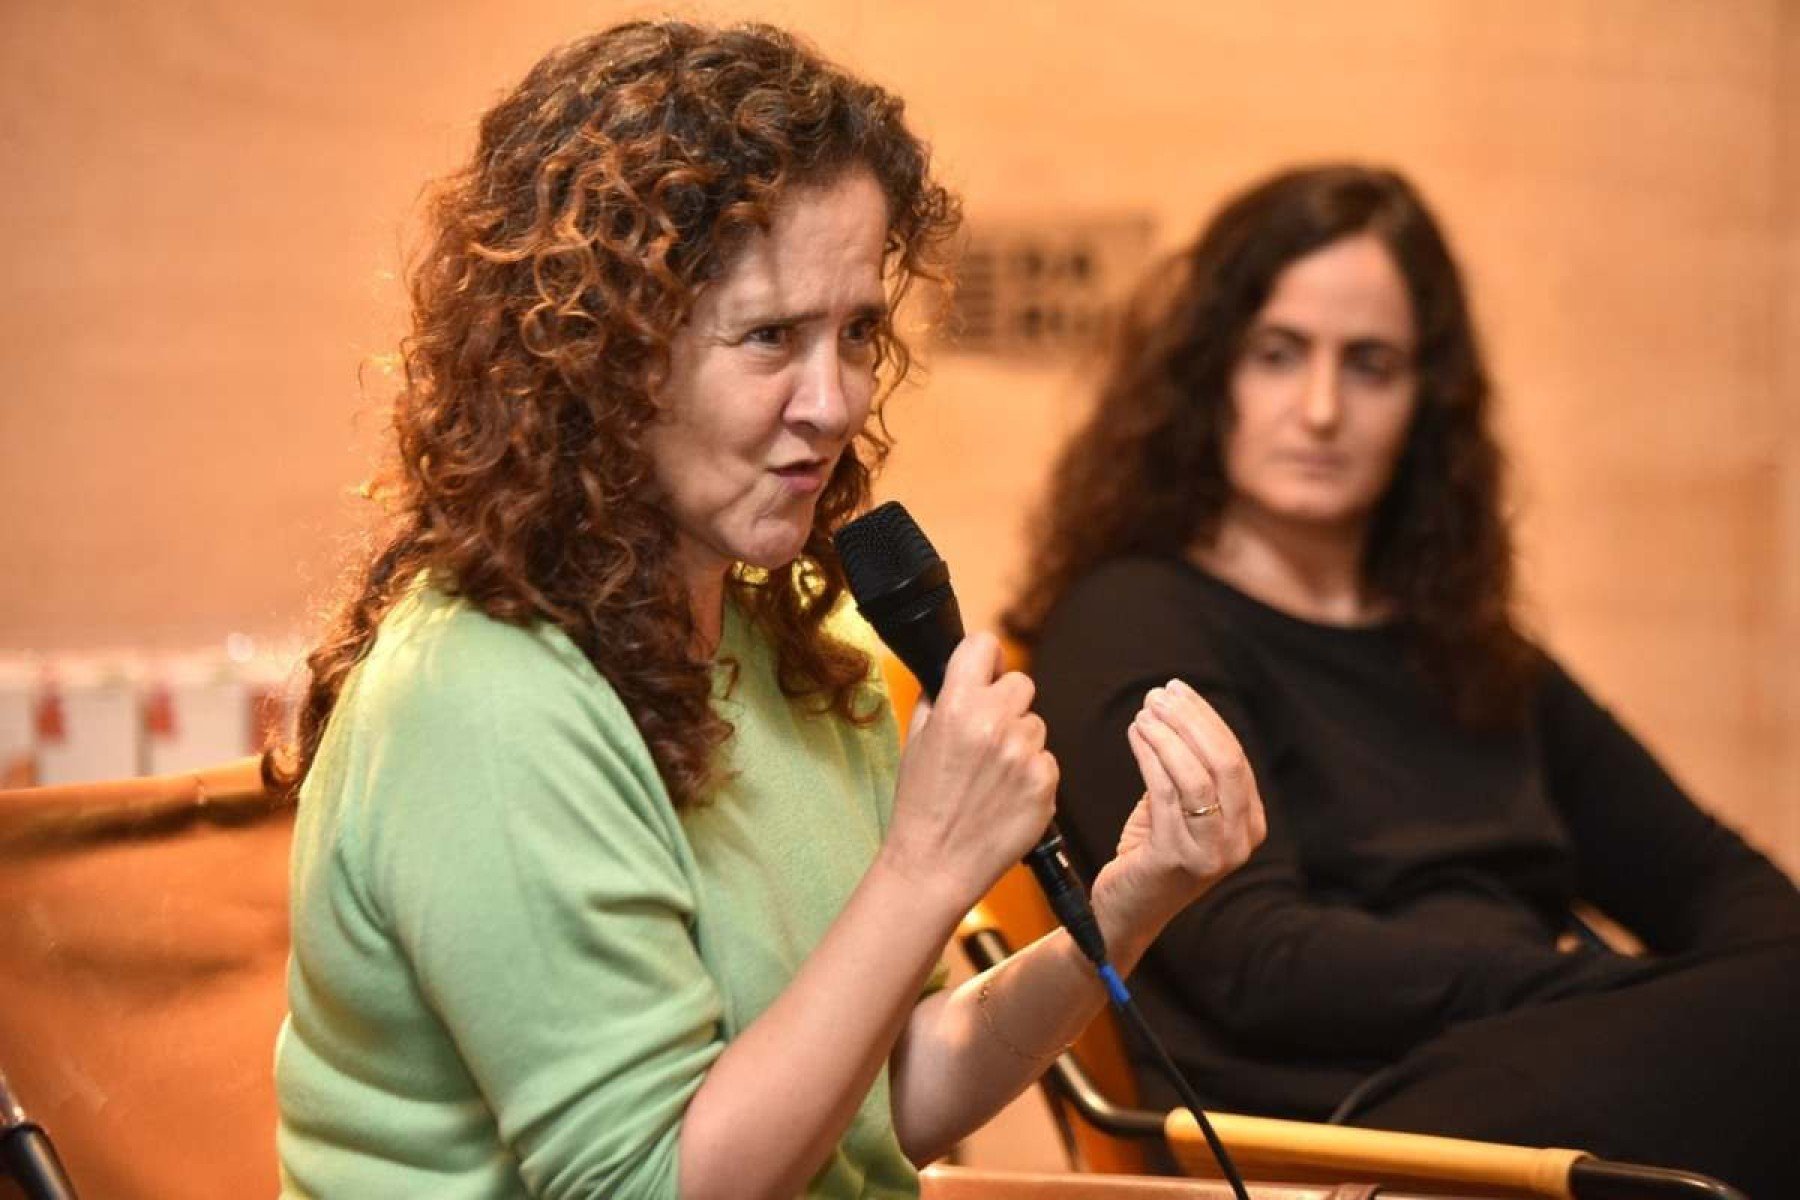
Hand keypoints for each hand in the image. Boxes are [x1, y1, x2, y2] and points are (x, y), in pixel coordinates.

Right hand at [881, 632, 1058, 906]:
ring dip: (1020, 742)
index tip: (983, 674)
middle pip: (1021, 683)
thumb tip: (959, 673)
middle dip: (1006, 704)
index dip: (984, 659)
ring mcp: (1024, 753)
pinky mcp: (1046, 782)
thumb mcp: (915, 740)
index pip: (984, 645)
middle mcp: (994, 722)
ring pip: (1036, 725)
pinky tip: (1007, 795)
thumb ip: (937, 699)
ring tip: (993, 776)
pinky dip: (1032, 774)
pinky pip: (1047, 761)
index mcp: (956, 705)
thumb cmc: (920, 804)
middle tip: (987, 736)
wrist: (935, 864)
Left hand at [1089, 678, 1265, 959]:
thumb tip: (1177, 711)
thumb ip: (1189, 771)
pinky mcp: (1176, 859)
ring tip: (1145, 711)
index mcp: (1250, 826)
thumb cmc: (1150, 852)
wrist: (1125, 911)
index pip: (1235, 759)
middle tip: (1159, 694)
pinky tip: (1136, 735)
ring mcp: (1211, 853)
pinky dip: (1150, 756)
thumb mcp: (1179, 809)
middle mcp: (1239, 841)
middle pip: (1224, 763)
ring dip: (1168, 735)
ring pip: (1196, 776)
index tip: (1178, 690)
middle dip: (1190, 721)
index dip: (1206, 719)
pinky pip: (1165, 794)